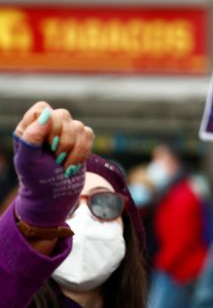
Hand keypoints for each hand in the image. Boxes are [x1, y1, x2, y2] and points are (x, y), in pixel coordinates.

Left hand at [13, 102, 92, 228]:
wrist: (54, 198)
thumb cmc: (36, 181)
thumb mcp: (28, 162)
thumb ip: (32, 137)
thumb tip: (46, 115)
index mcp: (29, 128)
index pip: (42, 109)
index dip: (49, 124)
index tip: (47, 146)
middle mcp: (47, 127)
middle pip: (63, 116)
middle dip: (63, 141)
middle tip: (56, 159)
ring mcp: (65, 133)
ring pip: (79, 127)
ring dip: (73, 151)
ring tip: (63, 166)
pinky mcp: (81, 140)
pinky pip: (89, 135)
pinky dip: (83, 153)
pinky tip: (73, 164)